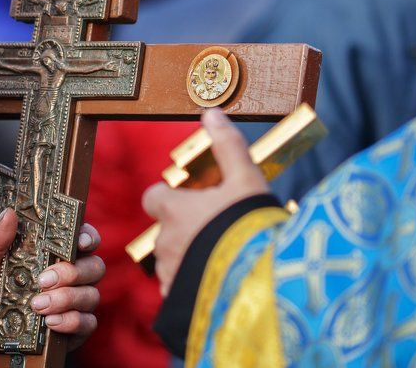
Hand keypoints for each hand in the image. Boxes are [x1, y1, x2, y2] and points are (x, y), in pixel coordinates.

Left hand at [0, 209, 104, 367]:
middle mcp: (67, 276)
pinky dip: (71, 321)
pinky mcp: (73, 331)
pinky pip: (87, 323)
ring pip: (91, 294)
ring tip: (38, 305)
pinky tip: (49, 322)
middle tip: (44, 280)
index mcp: (50, 253)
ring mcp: (73, 304)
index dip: (87, 236)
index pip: (81, 237)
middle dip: (72, 271)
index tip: (79, 241)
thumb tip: (9, 214)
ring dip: (66, 298)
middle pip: (94, 265)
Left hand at [141, 109, 268, 296]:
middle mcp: (165, 242)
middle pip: (164, 230)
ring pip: (171, 262)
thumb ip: (227, 146)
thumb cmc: (252, 227)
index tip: (190, 199)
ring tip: (221, 259)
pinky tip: (218, 284)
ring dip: (188, 258)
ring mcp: (170, 275)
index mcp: (174, 210)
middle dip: (184, 230)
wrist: (262, 285)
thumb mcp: (246, 179)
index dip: (168, 197)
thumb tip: (212, 113)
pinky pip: (179, 290)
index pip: (153, 197)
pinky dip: (193, 286)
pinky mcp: (180, 302)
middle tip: (215, 231)